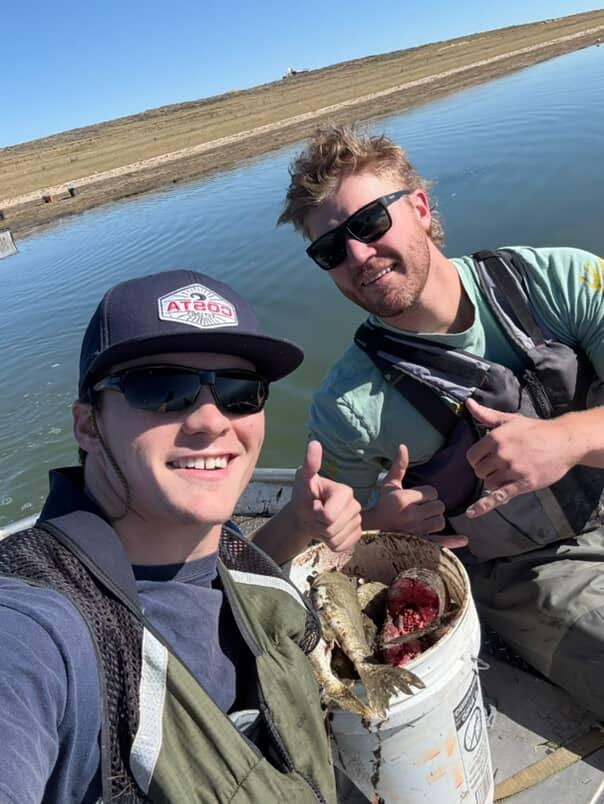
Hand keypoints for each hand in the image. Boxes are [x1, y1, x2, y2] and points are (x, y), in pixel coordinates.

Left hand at [291, 441, 362, 552]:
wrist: (306, 514)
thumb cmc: (304, 496)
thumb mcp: (302, 480)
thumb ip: (310, 464)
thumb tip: (314, 444)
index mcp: (346, 491)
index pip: (327, 515)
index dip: (315, 514)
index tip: (313, 504)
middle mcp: (356, 505)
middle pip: (332, 528)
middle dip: (318, 525)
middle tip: (314, 515)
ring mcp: (358, 521)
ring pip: (337, 538)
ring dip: (323, 535)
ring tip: (319, 522)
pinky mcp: (357, 534)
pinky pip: (342, 546)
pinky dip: (330, 543)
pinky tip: (327, 532)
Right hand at [366, 445, 466, 548]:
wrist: (373, 529)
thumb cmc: (383, 505)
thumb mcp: (390, 485)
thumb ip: (400, 466)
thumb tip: (403, 446)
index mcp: (404, 499)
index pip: (431, 492)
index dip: (426, 494)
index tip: (416, 498)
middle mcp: (411, 515)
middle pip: (439, 507)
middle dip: (432, 506)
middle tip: (421, 508)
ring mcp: (416, 531)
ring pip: (440, 522)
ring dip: (435, 520)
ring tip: (423, 520)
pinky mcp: (419, 543)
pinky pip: (440, 542)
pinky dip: (453, 542)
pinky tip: (464, 540)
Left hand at [465, 398, 573, 517]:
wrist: (564, 441)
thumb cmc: (535, 429)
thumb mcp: (509, 419)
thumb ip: (486, 415)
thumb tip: (468, 403)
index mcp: (496, 438)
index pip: (472, 456)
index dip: (477, 459)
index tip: (486, 459)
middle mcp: (502, 454)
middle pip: (479, 471)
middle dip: (486, 470)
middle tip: (500, 465)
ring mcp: (513, 469)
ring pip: (489, 483)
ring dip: (494, 481)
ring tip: (509, 473)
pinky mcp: (524, 483)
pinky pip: (499, 496)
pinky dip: (484, 505)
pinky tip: (472, 513)